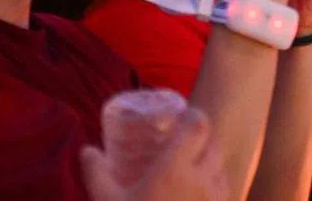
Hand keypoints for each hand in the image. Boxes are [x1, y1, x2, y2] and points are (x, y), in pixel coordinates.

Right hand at [80, 107, 226, 200]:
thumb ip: (97, 175)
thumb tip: (86, 150)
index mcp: (173, 170)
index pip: (199, 125)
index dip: (193, 118)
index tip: (182, 121)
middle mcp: (200, 181)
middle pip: (212, 147)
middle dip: (201, 146)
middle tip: (184, 152)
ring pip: (221, 172)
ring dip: (210, 170)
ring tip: (191, 178)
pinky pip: (225, 196)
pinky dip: (215, 193)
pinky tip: (198, 200)